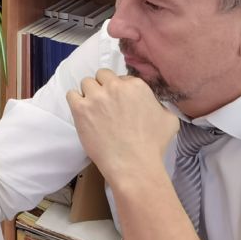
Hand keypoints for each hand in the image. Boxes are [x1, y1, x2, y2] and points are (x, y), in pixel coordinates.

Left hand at [66, 68, 177, 188]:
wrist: (133, 164)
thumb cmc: (153, 145)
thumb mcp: (169, 119)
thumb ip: (159, 105)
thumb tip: (152, 103)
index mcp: (136, 86)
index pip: (122, 78)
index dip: (121, 91)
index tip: (120, 103)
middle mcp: (114, 86)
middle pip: (102, 75)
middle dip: (104, 87)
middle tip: (106, 104)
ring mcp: (95, 97)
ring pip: (86, 83)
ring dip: (89, 93)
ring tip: (94, 109)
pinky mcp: (80, 108)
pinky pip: (71, 94)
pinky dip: (75, 101)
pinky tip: (82, 112)